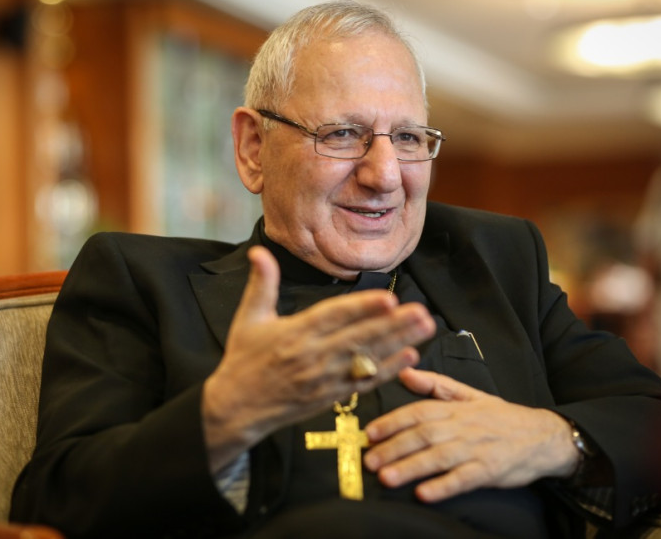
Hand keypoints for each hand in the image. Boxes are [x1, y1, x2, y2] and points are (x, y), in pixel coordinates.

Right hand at [202, 246, 435, 471]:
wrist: (236, 408)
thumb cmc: (243, 360)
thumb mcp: (248, 318)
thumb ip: (261, 284)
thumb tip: (259, 251)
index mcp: (294, 333)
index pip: (333, 317)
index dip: (362, 308)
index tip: (388, 297)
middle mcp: (312, 357)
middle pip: (358, 339)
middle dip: (393, 326)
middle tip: (421, 312)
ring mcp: (324, 379)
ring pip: (367, 360)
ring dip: (398, 343)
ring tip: (424, 327)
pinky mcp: (331, 396)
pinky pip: (364, 383)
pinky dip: (388, 371)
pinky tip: (410, 356)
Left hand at [363, 368, 578, 502]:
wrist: (544, 436)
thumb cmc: (501, 417)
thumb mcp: (471, 395)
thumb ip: (436, 385)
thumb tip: (405, 372)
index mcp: (456, 408)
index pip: (419, 411)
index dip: (393, 421)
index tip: (370, 432)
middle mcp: (463, 427)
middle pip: (423, 435)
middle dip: (394, 447)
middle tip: (369, 460)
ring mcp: (476, 449)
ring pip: (439, 457)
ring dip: (411, 467)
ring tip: (387, 478)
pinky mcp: (490, 471)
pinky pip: (464, 479)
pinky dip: (443, 486)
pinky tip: (424, 494)